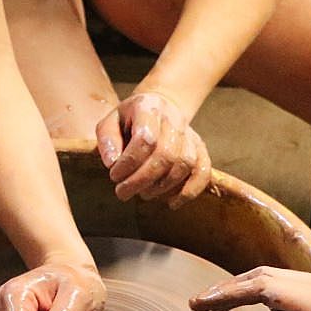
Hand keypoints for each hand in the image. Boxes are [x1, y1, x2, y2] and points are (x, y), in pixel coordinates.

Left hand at [96, 91, 210, 208]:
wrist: (158, 107)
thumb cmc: (129, 120)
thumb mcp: (110, 122)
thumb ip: (107, 140)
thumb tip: (111, 162)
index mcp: (149, 107)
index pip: (145, 138)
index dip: (129, 163)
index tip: (114, 176)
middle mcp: (174, 119)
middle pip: (166, 154)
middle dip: (142, 180)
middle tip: (123, 193)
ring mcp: (190, 134)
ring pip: (185, 164)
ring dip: (162, 186)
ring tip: (143, 194)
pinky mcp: (200, 149)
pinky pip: (203, 172)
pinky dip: (189, 191)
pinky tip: (171, 203)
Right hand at [190, 266, 310, 310]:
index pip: (262, 286)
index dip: (227, 293)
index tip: (200, 302)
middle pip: (267, 276)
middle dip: (232, 287)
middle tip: (203, 303)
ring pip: (284, 280)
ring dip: (253, 291)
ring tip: (227, 309)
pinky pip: (301, 289)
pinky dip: (279, 301)